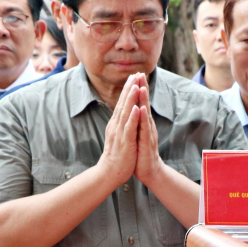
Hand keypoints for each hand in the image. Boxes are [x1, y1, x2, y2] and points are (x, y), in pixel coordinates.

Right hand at [97, 73, 141, 187]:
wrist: (109, 172)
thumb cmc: (117, 155)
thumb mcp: (119, 135)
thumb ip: (121, 124)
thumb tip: (124, 113)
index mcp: (116, 124)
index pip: (122, 103)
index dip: (128, 89)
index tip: (134, 76)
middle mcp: (116, 126)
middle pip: (123, 104)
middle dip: (130, 88)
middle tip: (135, 74)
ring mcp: (120, 133)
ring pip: (126, 113)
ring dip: (131, 99)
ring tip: (136, 86)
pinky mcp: (125, 142)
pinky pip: (129, 128)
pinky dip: (133, 118)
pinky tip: (138, 109)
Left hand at [134, 80, 165, 186]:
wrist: (150, 171)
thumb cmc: (142, 153)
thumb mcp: (138, 135)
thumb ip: (137, 123)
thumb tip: (134, 111)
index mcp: (143, 123)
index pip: (140, 103)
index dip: (138, 89)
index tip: (135, 75)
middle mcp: (147, 125)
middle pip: (144, 104)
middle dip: (142, 88)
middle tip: (141, 73)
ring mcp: (148, 133)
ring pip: (146, 114)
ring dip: (144, 100)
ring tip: (142, 86)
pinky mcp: (147, 142)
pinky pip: (144, 129)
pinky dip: (143, 118)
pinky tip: (141, 109)